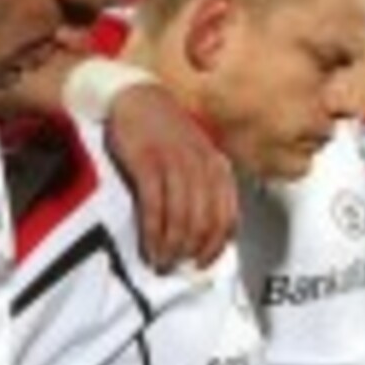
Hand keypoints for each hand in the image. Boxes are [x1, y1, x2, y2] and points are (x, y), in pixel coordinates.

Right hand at [104, 83, 236, 269]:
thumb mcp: (195, 156)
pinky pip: (155, 207)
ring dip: (172, 247)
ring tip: (162, 262)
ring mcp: (176, 163)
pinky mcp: (149, 163)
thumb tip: (204, 230)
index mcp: (218, 166)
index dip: (217, 246)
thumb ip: (204, 186)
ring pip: (182, 218)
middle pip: (206, 222)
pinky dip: (153, 233)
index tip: (204, 263)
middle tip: (178, 267)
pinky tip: (150, 246)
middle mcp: (202, 165)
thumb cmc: (165, 132)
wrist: (137, 98)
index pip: (228, 216)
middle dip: (192, 251)